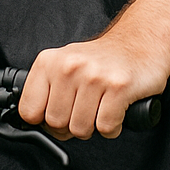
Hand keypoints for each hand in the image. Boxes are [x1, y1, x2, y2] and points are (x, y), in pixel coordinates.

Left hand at [17, 26, 169, 140]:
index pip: (28, 110)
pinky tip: (116, 108)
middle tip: (85, 108)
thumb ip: (47, 90)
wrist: (141, 39)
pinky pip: (106, 127)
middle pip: (56, 124)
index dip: (43, 120)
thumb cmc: (102, 59)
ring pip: (80, 129)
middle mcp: (69, 66)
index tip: (57, 112)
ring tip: (101, 105)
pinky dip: (113, 126)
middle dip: (71, 124)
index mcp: (50, 60)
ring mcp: (94, 76)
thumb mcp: (65, 64)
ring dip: (93, 125)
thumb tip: (35, 123)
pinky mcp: (118, 87)